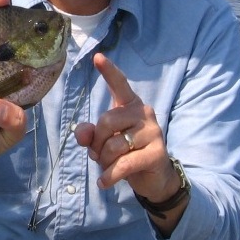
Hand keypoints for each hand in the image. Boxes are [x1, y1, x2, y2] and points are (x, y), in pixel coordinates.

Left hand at [74, 53, 180, 203]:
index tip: (97, 57)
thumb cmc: (126, 152)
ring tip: (108, 166)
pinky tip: (104, 183)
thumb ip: (90, 134)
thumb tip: (82, 135)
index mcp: (130, 105)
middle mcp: (144, 113)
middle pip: (106, 122)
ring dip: (104, 161)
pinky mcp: (157, 153)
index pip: (119, 84)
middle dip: (96, 143)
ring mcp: (153, 132)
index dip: (108, 71)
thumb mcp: (104, 142)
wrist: (154, 178)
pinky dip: (109, 176)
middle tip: (99, 155)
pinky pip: (123, 164)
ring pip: (113, 145)